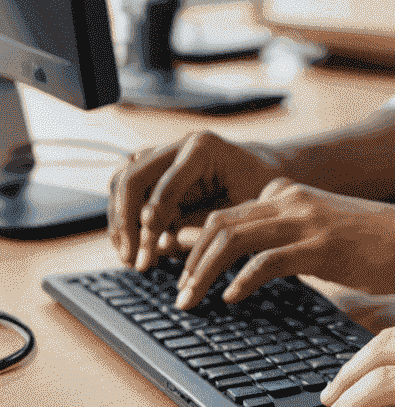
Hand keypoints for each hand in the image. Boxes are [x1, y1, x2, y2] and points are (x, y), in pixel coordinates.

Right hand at [109, 130, 284, 270]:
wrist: (264, 171)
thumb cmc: (258, 187)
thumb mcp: (245, 206)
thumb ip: (207, 223)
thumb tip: (163, 243)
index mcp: (203, 147)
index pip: (165, 183)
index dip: (154, 219)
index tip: (148, 251)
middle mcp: (177, 145)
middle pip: (131, 178)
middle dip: (126, 223)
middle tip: (134, 261)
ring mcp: (163, 155)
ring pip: (121, 184)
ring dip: (120, 224)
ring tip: (133, 261)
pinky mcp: (154, 171)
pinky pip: (125, 193)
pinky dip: (124, 222)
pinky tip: (136, 251)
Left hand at [173, 179, 394, 308]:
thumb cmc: (380, 242)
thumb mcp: (327, 229)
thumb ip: (293, 238)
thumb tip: (257, 265)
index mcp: (293, 196)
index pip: (228, 212)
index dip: (197, 242)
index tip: (182, 272)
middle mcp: (294, 201)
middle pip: (220, 222)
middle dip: (189, 260)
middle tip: (179, 294)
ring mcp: (307, 221)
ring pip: (233, 237)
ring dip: (202, 272)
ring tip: (191, 301)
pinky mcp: (320, 246)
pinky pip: (266, 261)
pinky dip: (240, 280)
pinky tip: (232, 299)